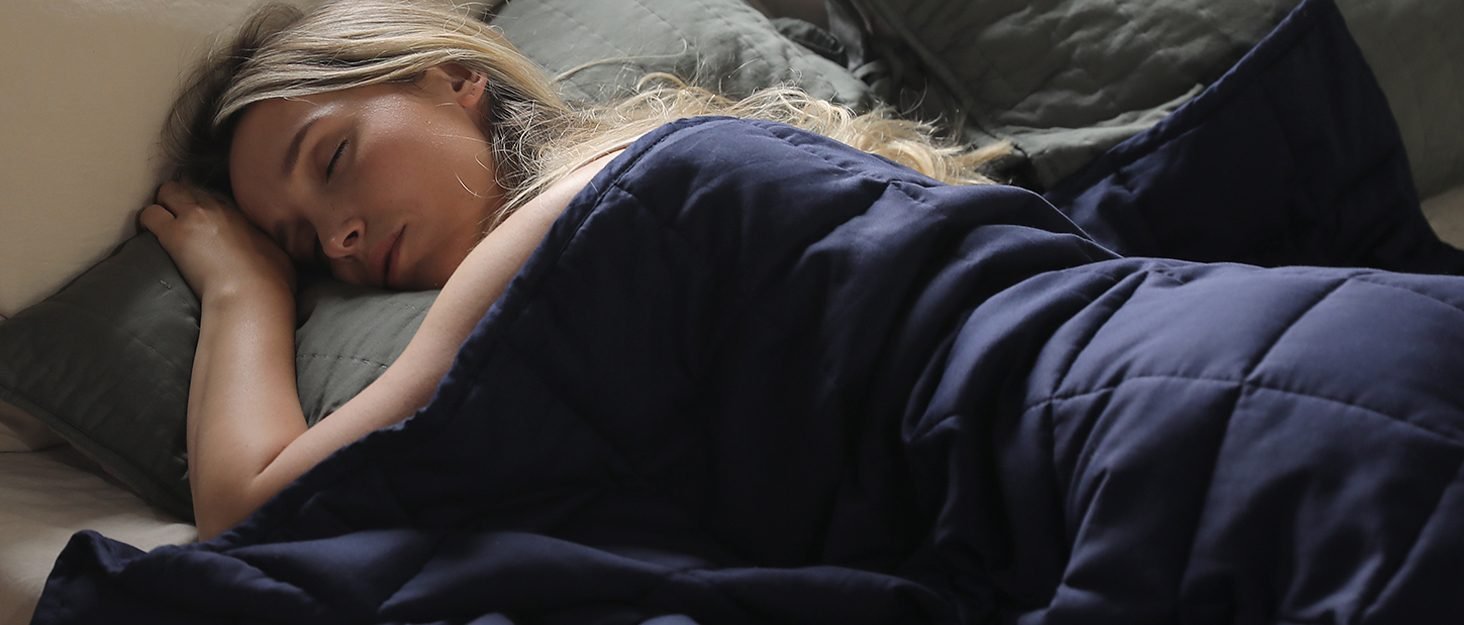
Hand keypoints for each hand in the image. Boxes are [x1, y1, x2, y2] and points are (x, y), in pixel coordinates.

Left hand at [139, 180, 295, 300]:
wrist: (252, 293)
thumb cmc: (272, 279)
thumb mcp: (277, 251)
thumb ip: (264, 241)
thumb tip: (266, 246)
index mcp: (240, 212)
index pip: (212, 195)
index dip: (202, 204)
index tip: (200, 216)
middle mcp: (216, 208)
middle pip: (188, 187)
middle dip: (178, 198)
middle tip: (175, 217)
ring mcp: (193, 217)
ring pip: (166, 192)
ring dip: (162, 206)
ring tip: (161, 223)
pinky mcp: (173, 234)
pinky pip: (150, 214)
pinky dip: (148, 221)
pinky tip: (149, 232)